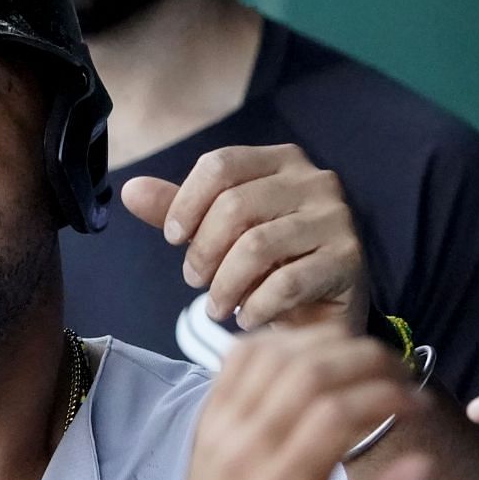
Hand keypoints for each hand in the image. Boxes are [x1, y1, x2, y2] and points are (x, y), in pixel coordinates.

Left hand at [123, 145, 369, 332]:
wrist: (323, 312)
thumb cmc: (266, 266)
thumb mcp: (217, 233)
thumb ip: (177, 210)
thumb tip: (130, 189)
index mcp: (282, 160)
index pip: (220, 165)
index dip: (185, 203)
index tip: (173, 239)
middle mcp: (316, 180)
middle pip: (234, 205)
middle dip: (203, 251)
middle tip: (195, 281)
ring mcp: (336, 219)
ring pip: (257, 246)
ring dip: (225, 285)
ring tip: (217, 306)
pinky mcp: (348, 261)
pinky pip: (287, 283)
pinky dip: (257, 306)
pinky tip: (247, 318)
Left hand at [177, 330, 431, 479]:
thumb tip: (423, 463)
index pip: (336, 413)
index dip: (387, 396)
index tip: (419, 404)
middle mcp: (243, 451)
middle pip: (307, 373)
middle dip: (367, 361)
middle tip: (401, 374)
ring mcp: (219, 429)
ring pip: (273, 355)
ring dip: (328, 345)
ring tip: (366, 362)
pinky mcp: (207, 418)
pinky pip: (240, 358)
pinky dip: (283, 343)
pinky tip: (317, 357)